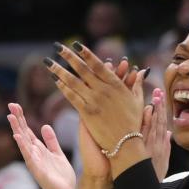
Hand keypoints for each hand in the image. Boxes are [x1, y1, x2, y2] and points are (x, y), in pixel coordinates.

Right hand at [7, 103, 75, 188]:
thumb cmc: (61, 177)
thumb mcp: (57, 154)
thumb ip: (51, 141)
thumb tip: (44, 126)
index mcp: (38, 150)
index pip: (28, 131)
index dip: (22, 118)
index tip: (15, 105)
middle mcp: (33, 154)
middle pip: (23, 134)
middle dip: (18, 120)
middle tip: (10, 105)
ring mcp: (34, 162)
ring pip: (23, 143)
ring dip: (17, 130)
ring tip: (11, 117)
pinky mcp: (38, 171)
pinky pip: (29, 157)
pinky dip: (24, 147)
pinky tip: (19, 138)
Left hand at [47, 43, 146, 165]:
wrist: (125, 144)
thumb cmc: (133, 123)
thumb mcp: (138, 101)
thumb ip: (137, 84)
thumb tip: (141, 71)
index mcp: (115, 84)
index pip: (97, 64)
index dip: (85, 53)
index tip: (75, 44)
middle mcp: (103, 90)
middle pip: (81, 69)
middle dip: (68, 57)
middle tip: (57, 47)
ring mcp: (94, 101)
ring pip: (73, 82)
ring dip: (59, 70)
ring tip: (48, 62)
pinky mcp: (86, 113)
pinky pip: (72, 97)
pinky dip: (63, 88)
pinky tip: (55, 80)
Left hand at [142, 88, 170, 181]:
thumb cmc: (153, 176)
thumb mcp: (163, 161)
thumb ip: (166, 146)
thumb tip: (169, 133)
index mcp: (161, 145)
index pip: (161, 123)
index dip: (161, 110)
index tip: (160, 96)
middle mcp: (156, 144)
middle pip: (159, 121)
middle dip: (160, 105)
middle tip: (159, 90)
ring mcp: (149, 146)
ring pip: (153, 125)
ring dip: (155, 109)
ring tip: (155, 96)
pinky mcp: (142, 150)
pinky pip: (145, 133)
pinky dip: (148, 122)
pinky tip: (148, 111)